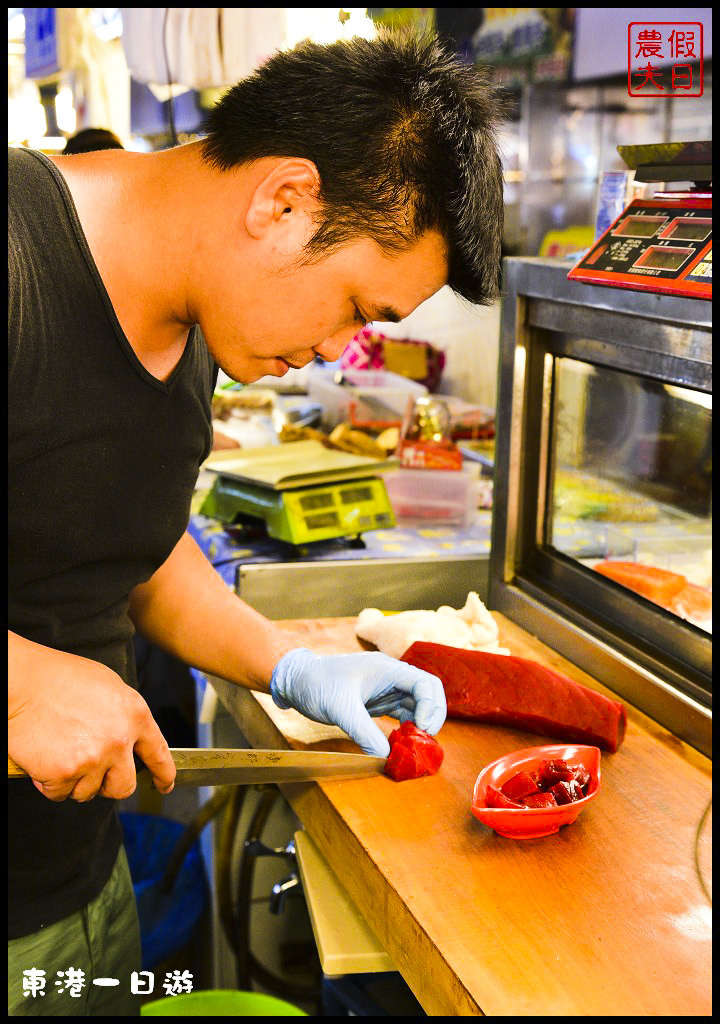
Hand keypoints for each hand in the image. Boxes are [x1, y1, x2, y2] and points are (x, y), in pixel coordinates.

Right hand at [8, 632, 175, 801]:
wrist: (23, 682)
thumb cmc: (59, 678)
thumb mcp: (109, 686)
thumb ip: (124, 715)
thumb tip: (128, 736)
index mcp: (135, 715)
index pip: (159, 754)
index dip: (164, 775)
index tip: (163, 785)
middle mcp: (119, 740)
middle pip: (124, 786)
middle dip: (108, 785)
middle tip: (91, 773)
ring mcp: (93, 759)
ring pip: (88, 792)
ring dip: (74, 781)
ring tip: (60, 752)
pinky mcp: (64, 773)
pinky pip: (60, 793)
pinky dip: (49, 782)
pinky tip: (45, 758)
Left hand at [269, 648, 445, 756]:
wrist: (296, 681)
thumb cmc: (317, 684)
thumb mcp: (341, 709)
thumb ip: (364, 733)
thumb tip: (386, 756)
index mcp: (387, 669)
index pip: (424, 684)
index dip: (431, 707)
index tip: (423, 730)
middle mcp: (391, 677)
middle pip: (426, 693)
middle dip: (432, 716)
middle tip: (425, 742)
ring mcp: (385, 689)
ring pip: (416, 705)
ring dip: (420, 724)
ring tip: (415, 747)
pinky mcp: (377, 701)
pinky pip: (402, 714)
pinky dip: (406, 728)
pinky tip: (402, 743)